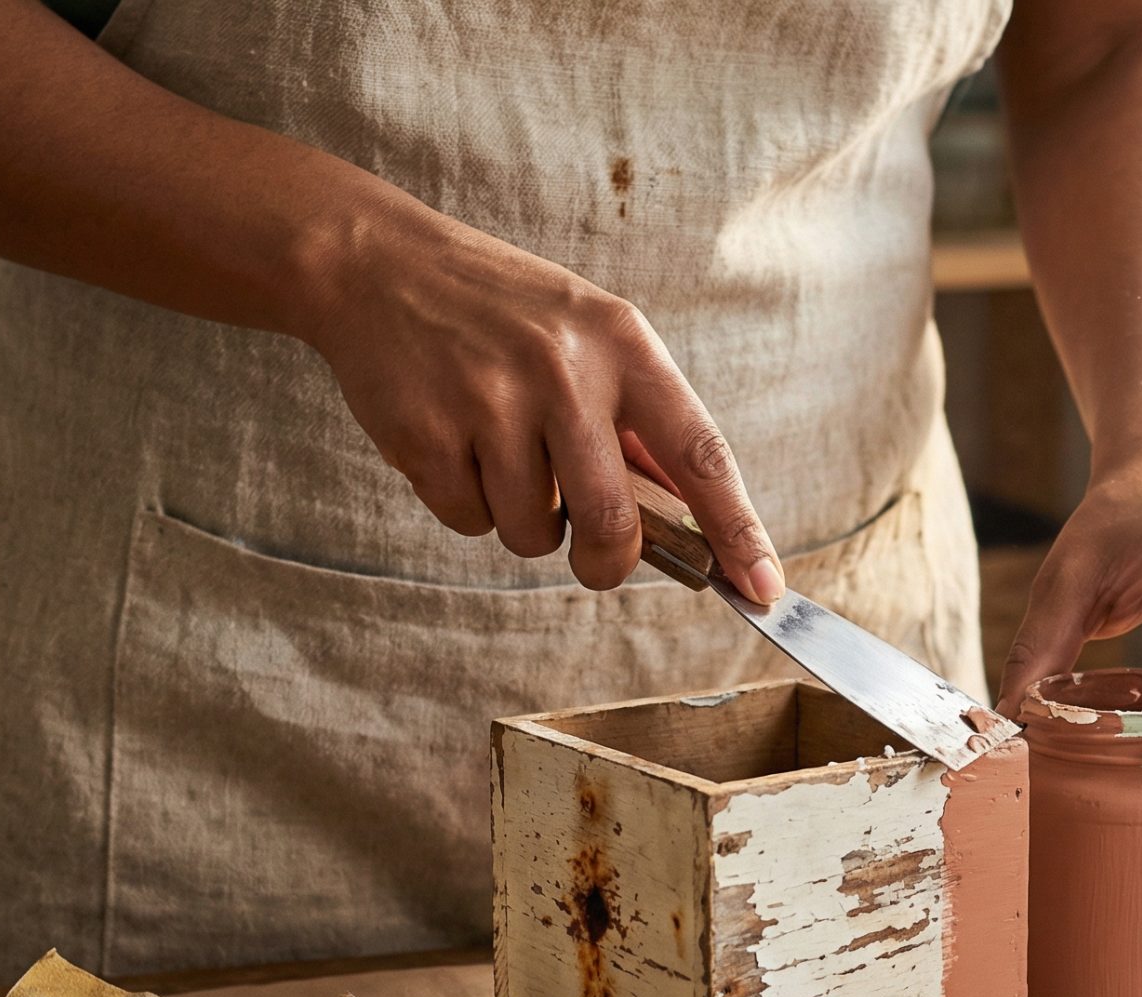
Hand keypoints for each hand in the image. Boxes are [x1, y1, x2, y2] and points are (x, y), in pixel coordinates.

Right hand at [294, 212, 783, 600]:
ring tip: (499, 449)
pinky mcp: (426, 434)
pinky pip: (468, 520)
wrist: (378, 265)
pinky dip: (466, 503)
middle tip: (594, 558)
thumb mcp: (587, 333)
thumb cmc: (501, 312)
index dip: (737, 529)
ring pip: (533, 532)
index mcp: (622, 344)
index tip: (763, 587)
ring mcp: (491, 403)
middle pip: (612, 525)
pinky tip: (453, 443)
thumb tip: (688, 522)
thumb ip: (635, 419)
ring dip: (522, 519)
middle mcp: (563, 371)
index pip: (700, 453)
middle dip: (607, 563)